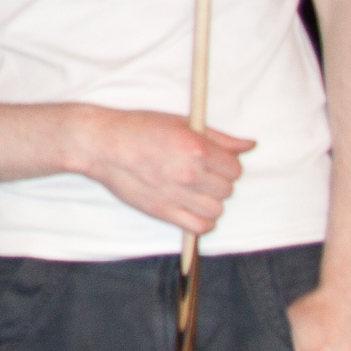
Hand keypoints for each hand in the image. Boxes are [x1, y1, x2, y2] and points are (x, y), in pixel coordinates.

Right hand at [69, 108, 252, 233]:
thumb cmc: (138, 129)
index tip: (215, 162)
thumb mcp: (181, 123)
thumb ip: (219, 137)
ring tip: (194, 191)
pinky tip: (191, 208)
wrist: (102, 144)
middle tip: (201, 174)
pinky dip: (202, 221)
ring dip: (210, 201)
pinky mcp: (162, 211)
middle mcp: (189, 173)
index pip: (235, 168)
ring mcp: (175, 195)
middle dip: (218, 182)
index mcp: (196, 148)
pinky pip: (199, 227)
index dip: (227, 165)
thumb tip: (249, 145)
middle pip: (227, 190)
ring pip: (216, 210)